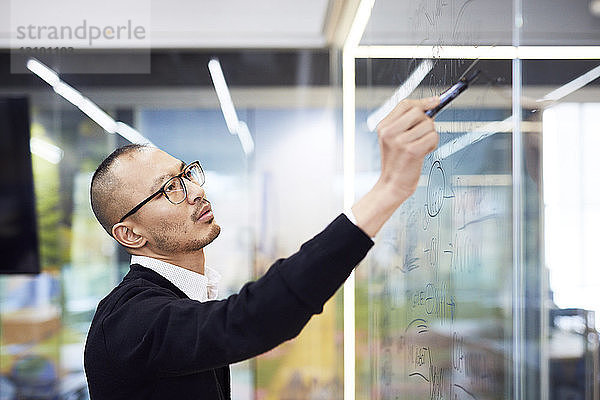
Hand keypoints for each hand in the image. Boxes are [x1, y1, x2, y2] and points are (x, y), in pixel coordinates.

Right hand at [351, 97, 438, 237]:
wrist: (392, 184)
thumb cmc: (397, 161)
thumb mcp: (394, 138)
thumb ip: (407, 121)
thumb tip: (433, 103)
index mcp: (384, 126)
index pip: (405, 104)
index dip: (423, 101)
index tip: (436, 101)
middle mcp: (389, 132)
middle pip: (419, 113)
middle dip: (426, 122)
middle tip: (421, 135)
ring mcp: (400, 142)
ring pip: (429, 125)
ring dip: (430, 136)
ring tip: (420, 146)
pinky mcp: (412, 151)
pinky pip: (433, 137)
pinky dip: (433, 145)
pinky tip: (424, 152)